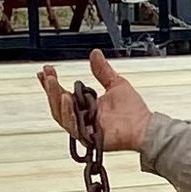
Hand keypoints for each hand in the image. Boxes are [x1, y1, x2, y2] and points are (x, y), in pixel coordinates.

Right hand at [36, 49, 150, 151]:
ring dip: (55, 99)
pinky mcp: (87, 137)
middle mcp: (81, 118)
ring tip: (54, 84)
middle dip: (50, 89)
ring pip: (61, 115)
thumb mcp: (115, 83)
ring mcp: (83, 128)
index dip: (51, 83)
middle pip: (57, 105)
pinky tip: (66, 99)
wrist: (144, 126)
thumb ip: (102, 71)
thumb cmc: (133, 111)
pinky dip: (68, 113)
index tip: (45, 70)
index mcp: (84, 107)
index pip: (61, 94)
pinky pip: (72, 126)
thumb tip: (95, 54)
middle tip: (48, 75)